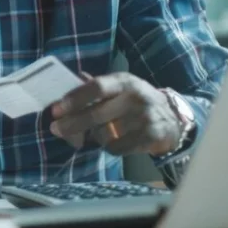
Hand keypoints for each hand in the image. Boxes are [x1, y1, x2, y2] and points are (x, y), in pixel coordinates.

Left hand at [49, 72, 182, 156]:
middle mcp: (136, 97)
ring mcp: (145, 118)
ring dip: (93, 136)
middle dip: (72, 123)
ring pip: (105, 133)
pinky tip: (113, 141)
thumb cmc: (135, 100)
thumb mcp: (119, 86)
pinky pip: (118, 147)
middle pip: (97, 114)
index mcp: (124, 81)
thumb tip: (70, 79)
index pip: (96, 87)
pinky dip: (109, 147)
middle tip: (55, 129)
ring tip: (94, 132)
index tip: (56, 109)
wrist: (173, 119)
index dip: (75, 99)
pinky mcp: (151, 137)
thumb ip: (94, 86)